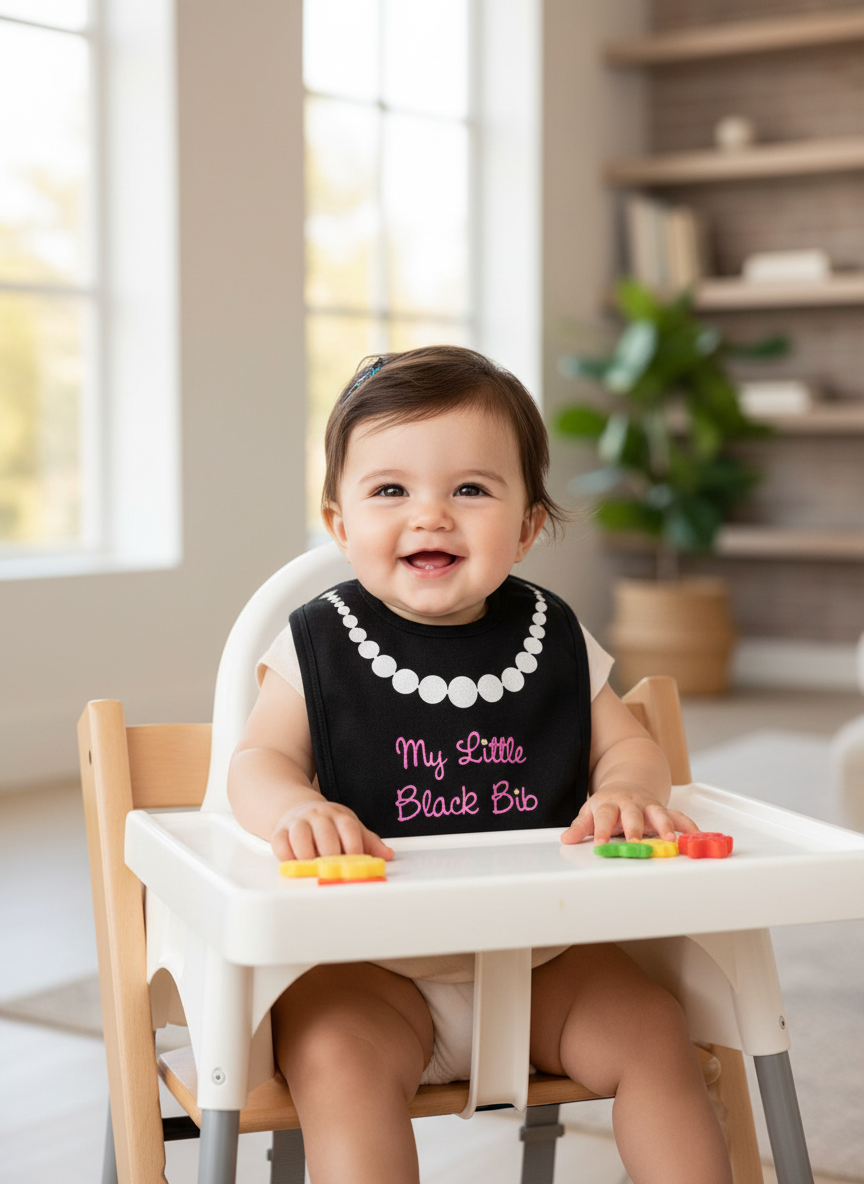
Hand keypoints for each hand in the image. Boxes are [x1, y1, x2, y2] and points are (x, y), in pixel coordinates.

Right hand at [271, 798, 393, 862]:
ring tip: (314, 869)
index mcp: (339, 815)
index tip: (355, 864)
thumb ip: (368, 842)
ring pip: (300, 837)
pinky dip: (286, 857)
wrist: (300, 809)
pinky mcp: (279, 831)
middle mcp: (318, 816)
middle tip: (334, 870)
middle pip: (325, 833)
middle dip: (331, 855)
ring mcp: (298, 822)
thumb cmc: (329, 824)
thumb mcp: (350, 827)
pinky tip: (295, 865)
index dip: (354, 848)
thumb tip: (387, 855)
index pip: (349, 828)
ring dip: (308, 856)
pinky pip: (280, 844)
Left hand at [561, 785, 698, 846]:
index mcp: (610, 804)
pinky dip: (688, 826)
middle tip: (635, 843)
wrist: (628, 783)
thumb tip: (566, 839)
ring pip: (658, 813)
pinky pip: (679, 816)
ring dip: (665, 826)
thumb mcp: (590, 811)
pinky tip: (696, 836)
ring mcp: (648, 806)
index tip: (599, 843)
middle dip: (634, 829)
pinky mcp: (663, 810)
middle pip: (632, 815)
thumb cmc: (609, 803)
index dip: (601, 830)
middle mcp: (630, 803)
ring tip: (670, 840)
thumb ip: (580, 827)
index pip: (604, 816)